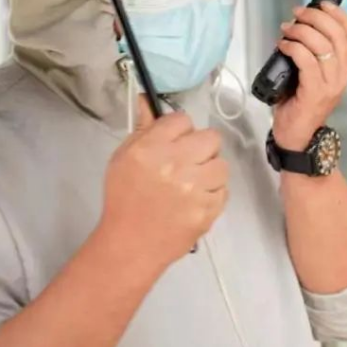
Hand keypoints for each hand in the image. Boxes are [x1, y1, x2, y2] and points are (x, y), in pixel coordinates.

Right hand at [97, 102, 228, 268]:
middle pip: (211, 138)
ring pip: (221, 164)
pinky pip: (223, 190)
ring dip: (209, 172)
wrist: (130, 245)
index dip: (180, 131)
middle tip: (188, 163)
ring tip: (192, 184)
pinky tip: (195, 201)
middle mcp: (175, 164)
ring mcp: (194, 189)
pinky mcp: (207, 210)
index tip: (174, 143)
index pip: (182, 120)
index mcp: (150, 149)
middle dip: (201, 148)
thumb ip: (143, 130)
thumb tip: (148, 101)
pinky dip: (212, 194)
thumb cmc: (124, 199)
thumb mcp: (123, 158)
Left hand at [272, 1, 346, 150]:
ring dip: (301, 31)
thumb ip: (312, 52)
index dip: (339, 14)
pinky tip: (283, 45)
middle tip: (297, 13)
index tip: (322, 3)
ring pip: (322, 45)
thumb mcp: (312, 73)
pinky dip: (293, 47)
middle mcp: (342, 75)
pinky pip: (306, 61)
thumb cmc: (298, 102)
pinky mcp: (314, 92)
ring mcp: (330, 85)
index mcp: (344, 68)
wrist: (296, 135)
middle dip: (315, 17)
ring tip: (286, 30)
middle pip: (336, 35)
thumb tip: (299, 23)